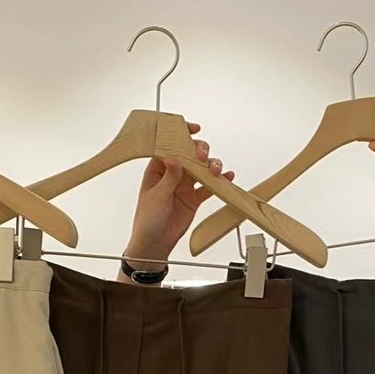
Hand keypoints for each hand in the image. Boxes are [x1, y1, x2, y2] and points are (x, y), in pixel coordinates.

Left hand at [124, 124, 232, 266]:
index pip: (169, 146)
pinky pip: (209, 187)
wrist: (155, 244)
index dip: (180, 135)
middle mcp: (173, 174)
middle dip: (200, 151)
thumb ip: (168, 178)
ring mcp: (185, 185)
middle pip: (189, 154)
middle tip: (203, 156)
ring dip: (211, 166)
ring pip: (202, 169)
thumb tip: (174, 158)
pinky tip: (227, 178)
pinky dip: (219, 182)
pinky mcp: (195, 198)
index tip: (192, 129)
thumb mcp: (156, 196)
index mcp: (158, 169)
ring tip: (216, 170)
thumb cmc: (147, 220)